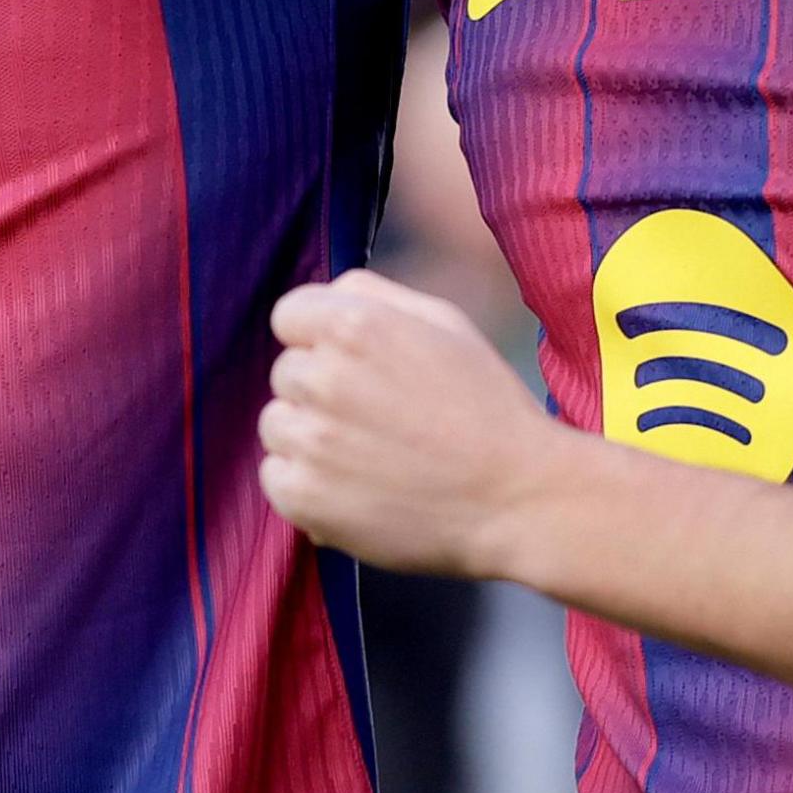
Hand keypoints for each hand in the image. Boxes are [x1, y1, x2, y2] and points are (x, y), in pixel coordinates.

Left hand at [259, 268, 566, 579]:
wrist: (518, 498)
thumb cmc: (487, 405)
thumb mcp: (444, 323)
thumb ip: (372, 294)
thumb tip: (324, 297)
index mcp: (352, 326)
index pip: (288, 315)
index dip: (319, 338)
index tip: (354, 364)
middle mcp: (323, 379)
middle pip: (286, 373)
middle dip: (322, 389)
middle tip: (378, 416)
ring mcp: (311, 442)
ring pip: (277, 425)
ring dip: (310, 437)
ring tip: (370, 455)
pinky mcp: (305, 497)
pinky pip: (275, 477)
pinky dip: (306, 485)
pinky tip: (355, 488)